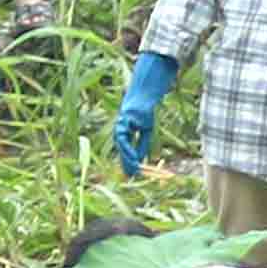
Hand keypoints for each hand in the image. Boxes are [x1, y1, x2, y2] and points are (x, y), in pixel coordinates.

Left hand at [111, 53, 175, 175]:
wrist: (146, 92)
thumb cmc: (145, 109)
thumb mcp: (146, 129)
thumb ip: (142, 143)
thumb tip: (141, 160)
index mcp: (125, 131)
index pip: (124, 149)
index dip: (127, 161)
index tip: (132, 173)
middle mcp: (120, 128)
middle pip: (120, 148)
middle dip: (124, 162)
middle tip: (130, 175)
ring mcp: (121, 123)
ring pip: (119, 143)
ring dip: (124, 157)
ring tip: (131, 168)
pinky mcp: (124, 120)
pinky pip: (123, 137)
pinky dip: (127, 147)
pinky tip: (132, 156)